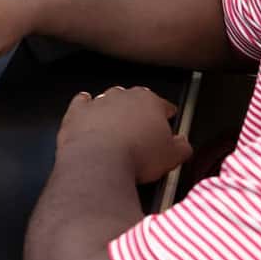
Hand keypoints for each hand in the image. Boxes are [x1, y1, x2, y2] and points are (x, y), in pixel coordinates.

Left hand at [59, 86, 189, 184]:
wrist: (99, 162)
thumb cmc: (135, 157)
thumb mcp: (172, 156)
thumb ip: (182, 146)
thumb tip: (183, 144)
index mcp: (149, 102)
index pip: (162, 104)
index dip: (166, 114)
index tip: (167, 120)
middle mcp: (123, 96)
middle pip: (134, 99)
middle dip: (138, 111)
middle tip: (141, 129)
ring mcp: (98, 102)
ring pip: (109, 99)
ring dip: (113, 109)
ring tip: (117, 125)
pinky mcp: (77, 112)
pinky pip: (82, 103)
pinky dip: (85, 107)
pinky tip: (88, 112)